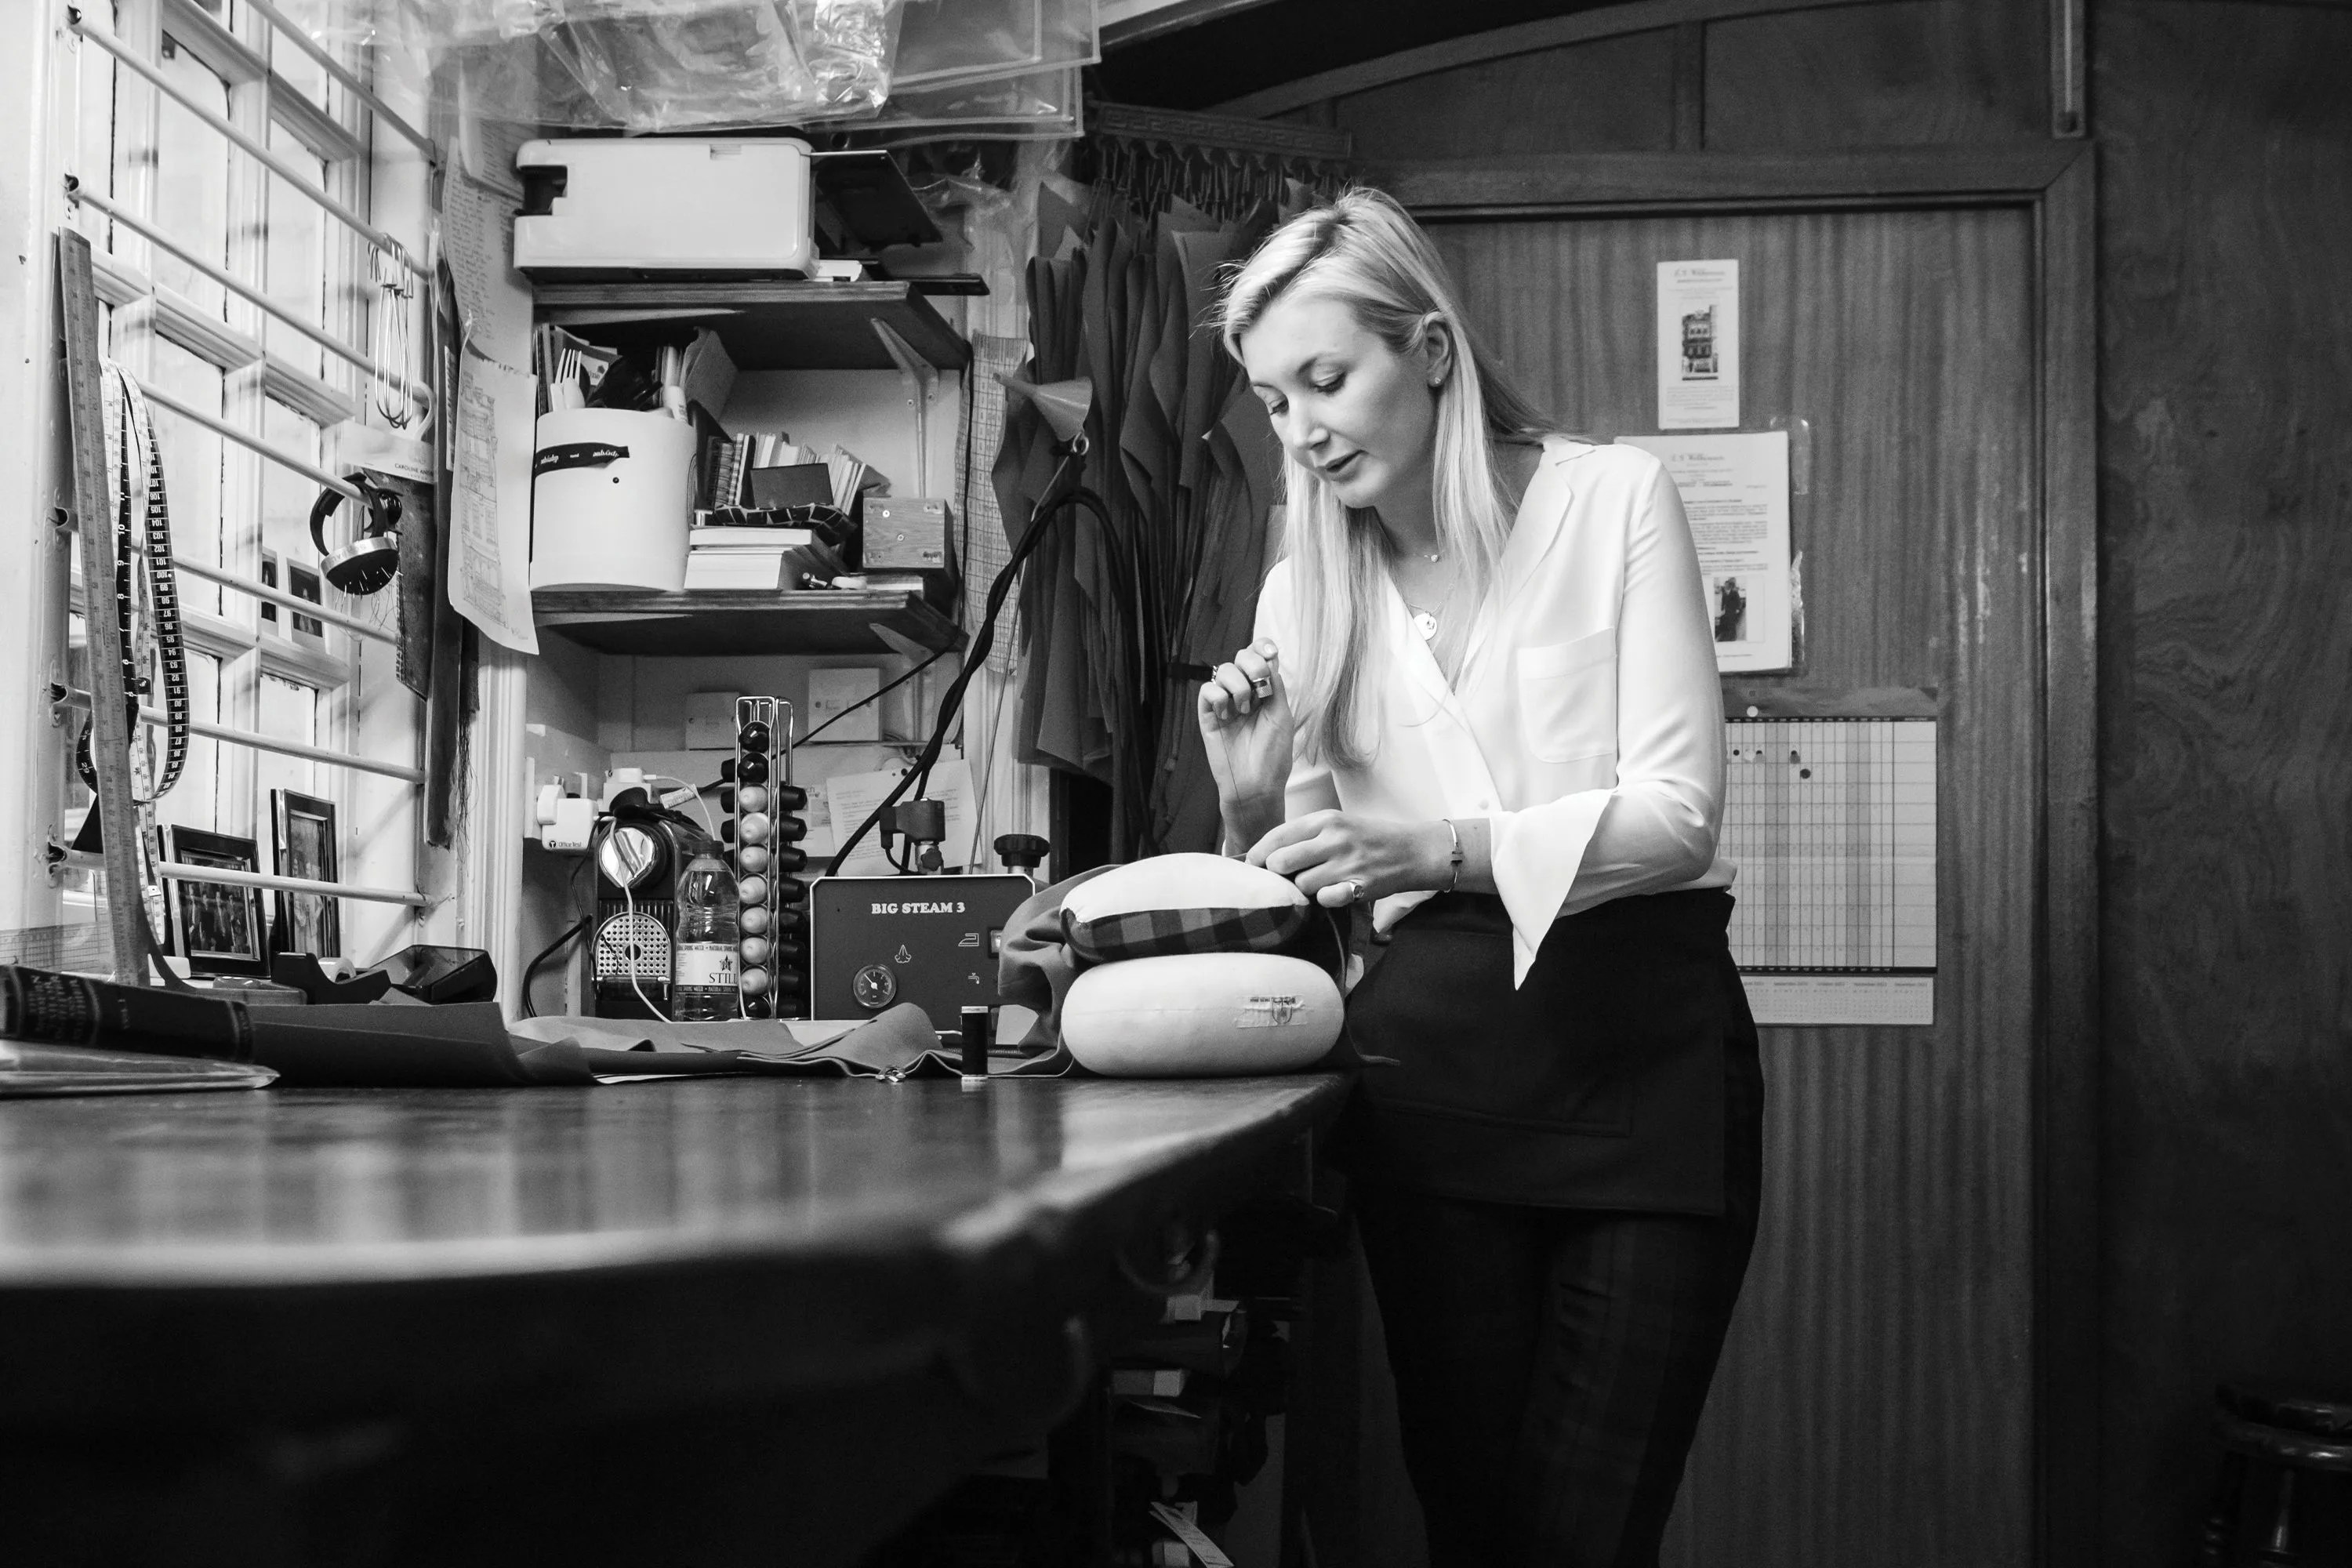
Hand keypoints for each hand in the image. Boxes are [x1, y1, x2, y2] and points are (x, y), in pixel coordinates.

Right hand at [1197, 639, 1294, 818]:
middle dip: (1252, 665)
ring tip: (1244, 711)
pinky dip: (1218, 697)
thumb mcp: (1282, 717)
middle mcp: (1245, 693)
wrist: (1255, 785)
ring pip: (1222, 670)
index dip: (1262, 647)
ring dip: (1237, 686)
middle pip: (1241, 657)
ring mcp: (1225, 703)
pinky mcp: (1208, 715)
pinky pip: (1207, 690)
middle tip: (1259, 688)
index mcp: (1265, 692)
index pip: (1260, 657)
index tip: (1269, 653)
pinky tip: (1226, 716)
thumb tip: (1268, 660)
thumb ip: (1275, 686)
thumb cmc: (1272, 756)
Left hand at [1247, 811, 1448, 908]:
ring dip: (1304, 889)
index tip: (1253, 864)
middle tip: (1285, 877)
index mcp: (1325, 820)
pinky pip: (1325, 899)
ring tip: (1317, 883)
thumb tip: (1265, 855)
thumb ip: (1305, 835)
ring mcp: (1347, 863)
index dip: (1259, 854)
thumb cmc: (1367, 838)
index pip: (1277, 836)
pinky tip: (1333, 893)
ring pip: (1302, 884)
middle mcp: (1334, 838)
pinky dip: (1324, 899)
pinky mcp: (1359, 885)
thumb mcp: (1337, 825)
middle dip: (1278, 874)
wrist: (1410, 851)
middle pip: (1281, 862)